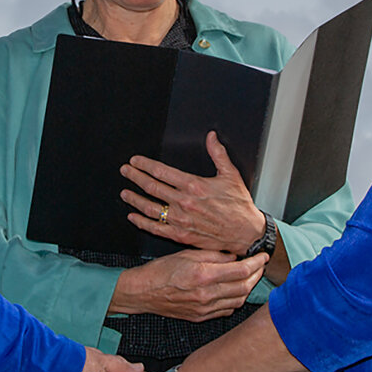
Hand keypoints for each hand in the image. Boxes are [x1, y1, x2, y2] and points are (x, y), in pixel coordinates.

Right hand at [109, 248, 268, 320]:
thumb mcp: (187, 253)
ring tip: (249, 276)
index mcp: (203, 275)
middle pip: (244, 287)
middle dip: (256, 274)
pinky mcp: (200, 317)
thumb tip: (234, 255)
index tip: (263, 256)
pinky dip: (235, 300)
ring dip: (248, 288)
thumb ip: (214, 255)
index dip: (256, 263)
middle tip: (260, 265)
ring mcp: (204, 309)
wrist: (143, 292)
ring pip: (238, 300)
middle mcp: (206, 295)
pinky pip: (226, 310)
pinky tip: (234, 290)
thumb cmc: (161, 270)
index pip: (241, 270)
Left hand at [121, 131, 264, 253]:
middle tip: (125, 171)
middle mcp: (184, 202)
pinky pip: (157, 228)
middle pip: (152, 187)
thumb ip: (218, 154)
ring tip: (125, 193)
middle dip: (135, 178)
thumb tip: (211, 137)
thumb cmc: (239, 206)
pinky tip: (133, 216)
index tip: (135, 161)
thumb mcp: (231, 174)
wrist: (247, 233)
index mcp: (194, 185)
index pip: (162, 172)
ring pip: (151, 208)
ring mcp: (181, 220)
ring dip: (134, 199)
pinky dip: (142, 222)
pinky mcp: (182, 235)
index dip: (145, 165)